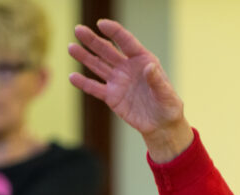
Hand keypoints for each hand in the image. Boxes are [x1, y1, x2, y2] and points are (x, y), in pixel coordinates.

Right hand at [68, 19, 192, 161]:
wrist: (161, 125)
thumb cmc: (168, 107)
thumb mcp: (167, 95)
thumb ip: (157, 81)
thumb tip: (149, 67)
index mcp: (143, 61)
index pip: (126, 42)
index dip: (114, 32)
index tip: (101, 24)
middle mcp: (127, 67)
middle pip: (107, 50)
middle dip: (93, 40)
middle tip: (78, 30)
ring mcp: (118, 81)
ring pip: (98, 65)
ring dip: (84, 57)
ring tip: (71, 47)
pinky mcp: (111, 97)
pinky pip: (95, 88)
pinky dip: (84, 83)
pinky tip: (72, 77)